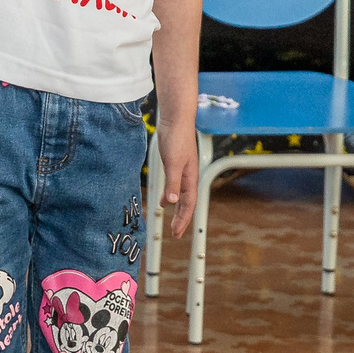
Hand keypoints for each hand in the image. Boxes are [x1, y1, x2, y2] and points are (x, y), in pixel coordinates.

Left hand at [155, 118, 199, 239]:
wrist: (176, 118)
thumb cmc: (176, 139)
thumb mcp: (172, 163)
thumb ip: (172, 183)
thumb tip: (172, 203)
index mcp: (190, 178)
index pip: (188, 204)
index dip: (183, 220)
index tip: (176, 234)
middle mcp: (188, 176)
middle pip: (186, 202)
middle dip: (181, 218)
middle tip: (175, 233)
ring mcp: (182, 170)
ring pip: (181, 195)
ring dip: (176, 208)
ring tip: (169, 219)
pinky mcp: (175, 163)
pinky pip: (174, 185)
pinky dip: (170, 194)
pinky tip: (163, 199)